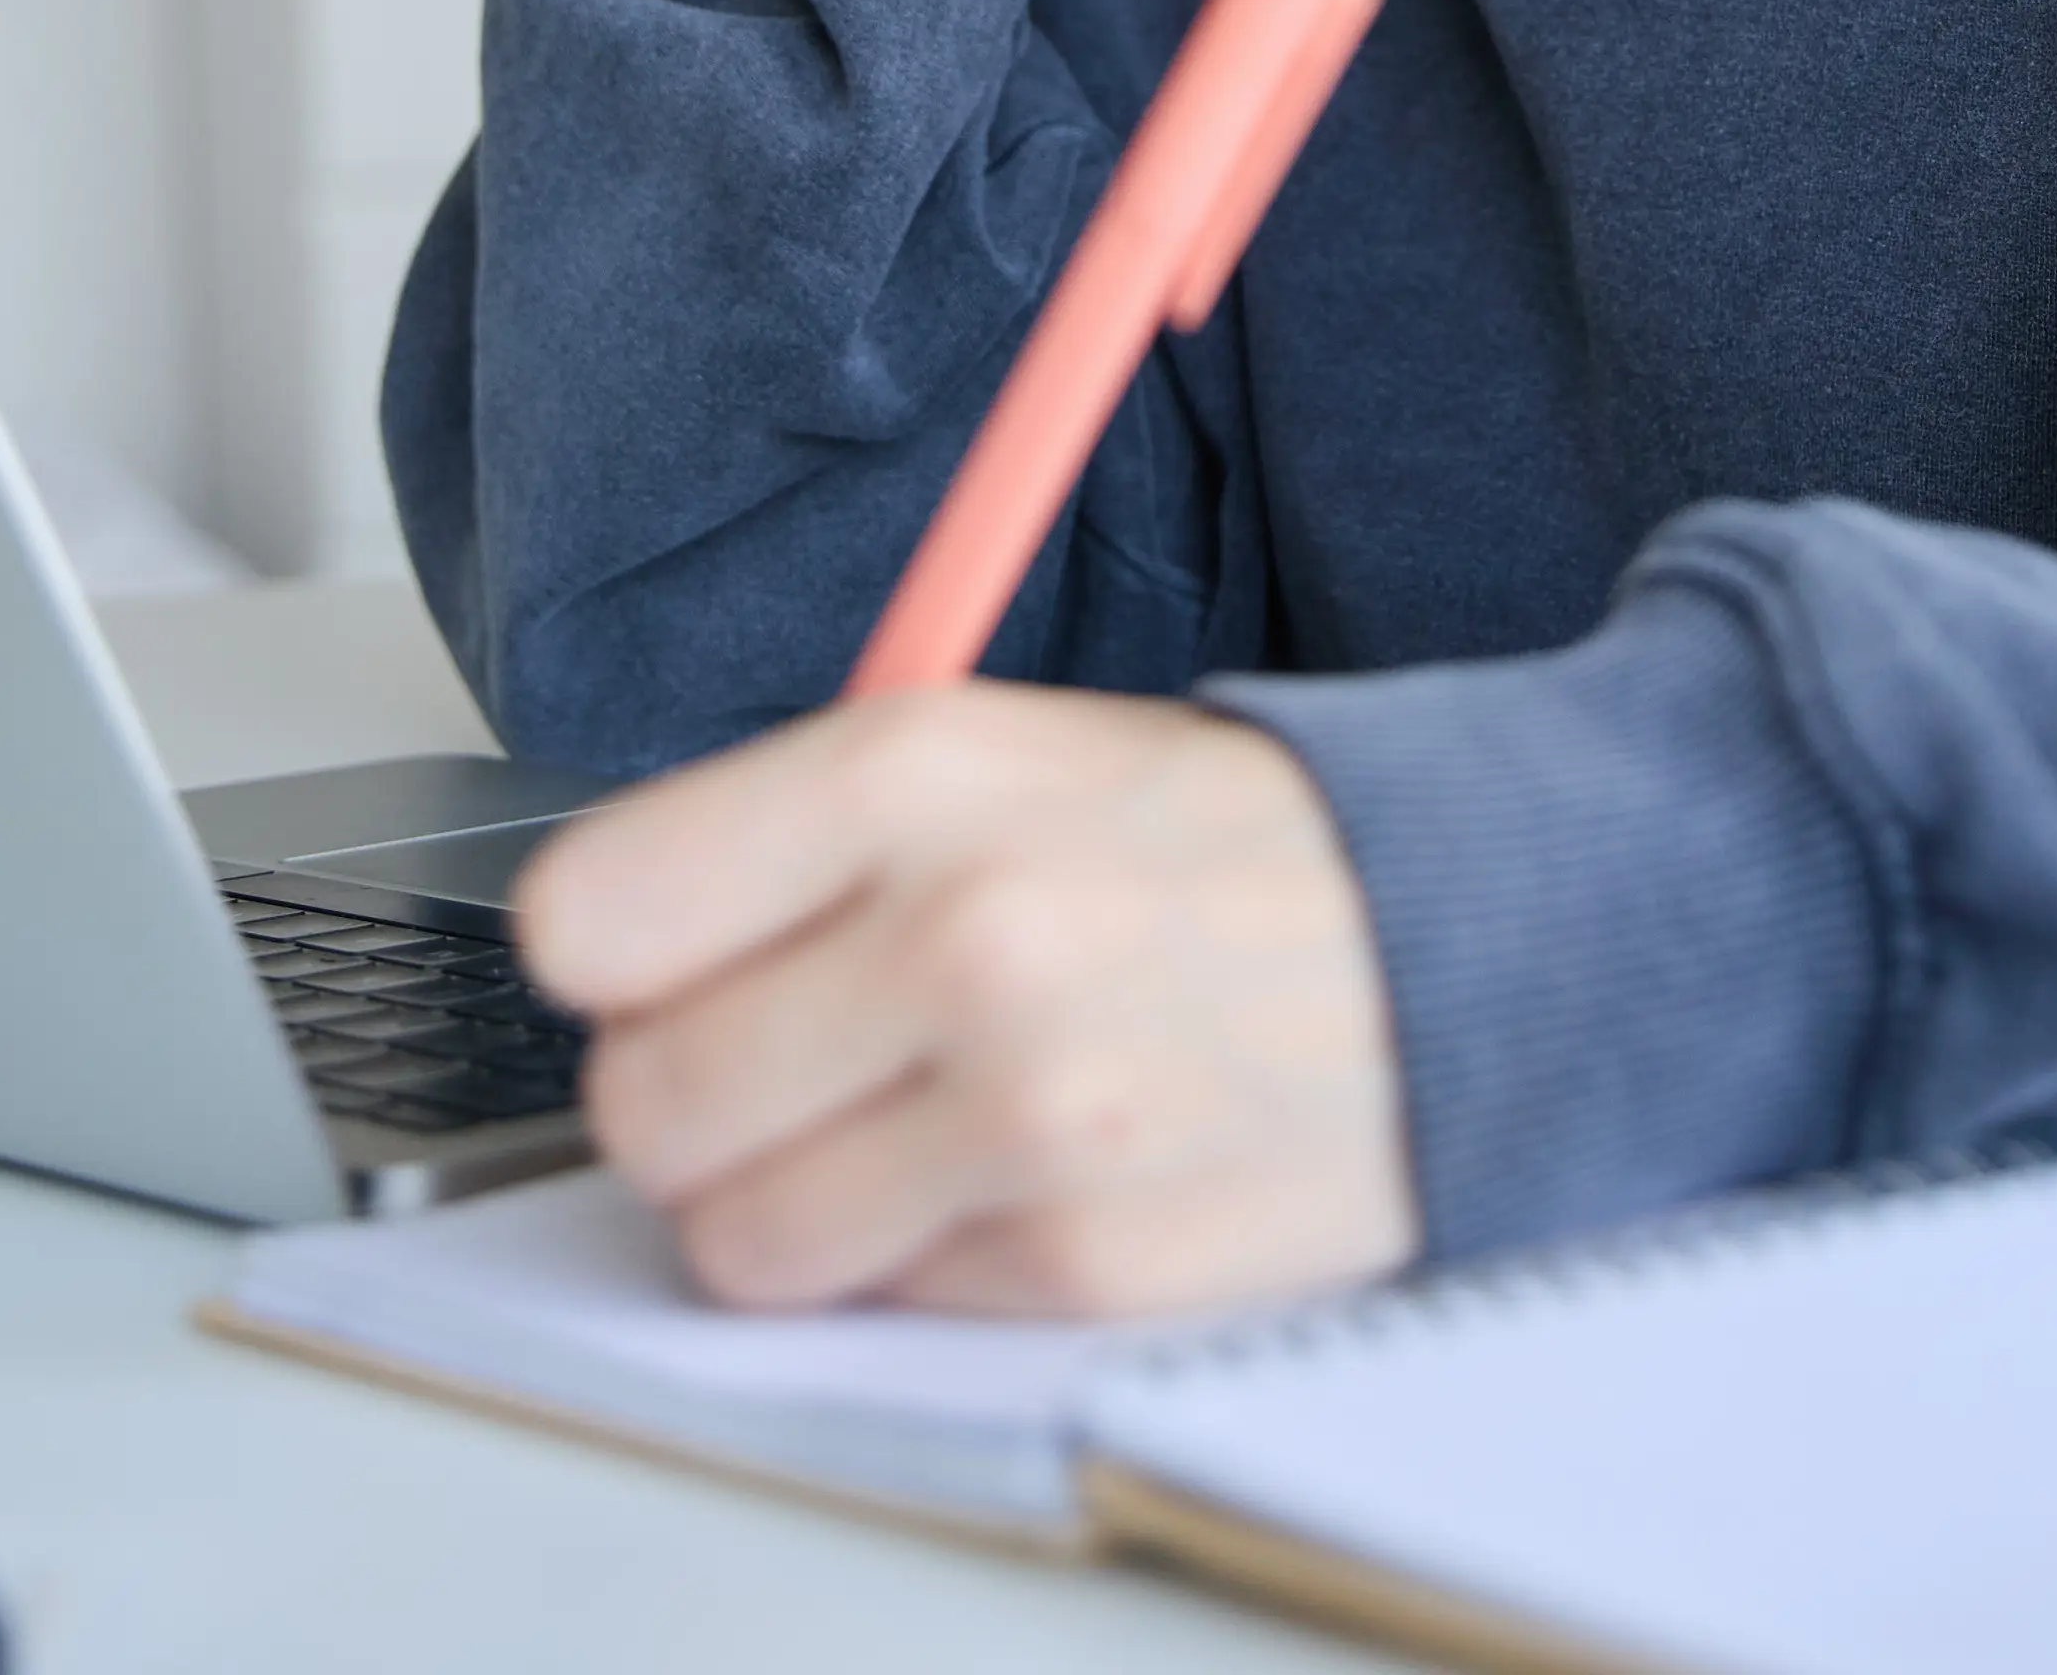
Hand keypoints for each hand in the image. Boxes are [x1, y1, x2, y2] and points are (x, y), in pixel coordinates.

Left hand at [520, 685, 1419, 1319]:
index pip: (585, 920)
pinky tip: (1020, 1172)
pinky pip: (887, 1304)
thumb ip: (793, 841)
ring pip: (738, 1240)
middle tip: (796, 1058)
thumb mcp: (999, 750)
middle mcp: (962, 936)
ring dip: (795, 1204)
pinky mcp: (1088, 1259)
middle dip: (699, 1097)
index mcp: (912, 773)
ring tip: (903, 1127)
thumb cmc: (1205, 848)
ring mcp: (1030, 1112)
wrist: (1471, 937)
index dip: (620, 957)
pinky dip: (930, 1259)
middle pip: (641, 1103)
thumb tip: (603, 962)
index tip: (675, 961)